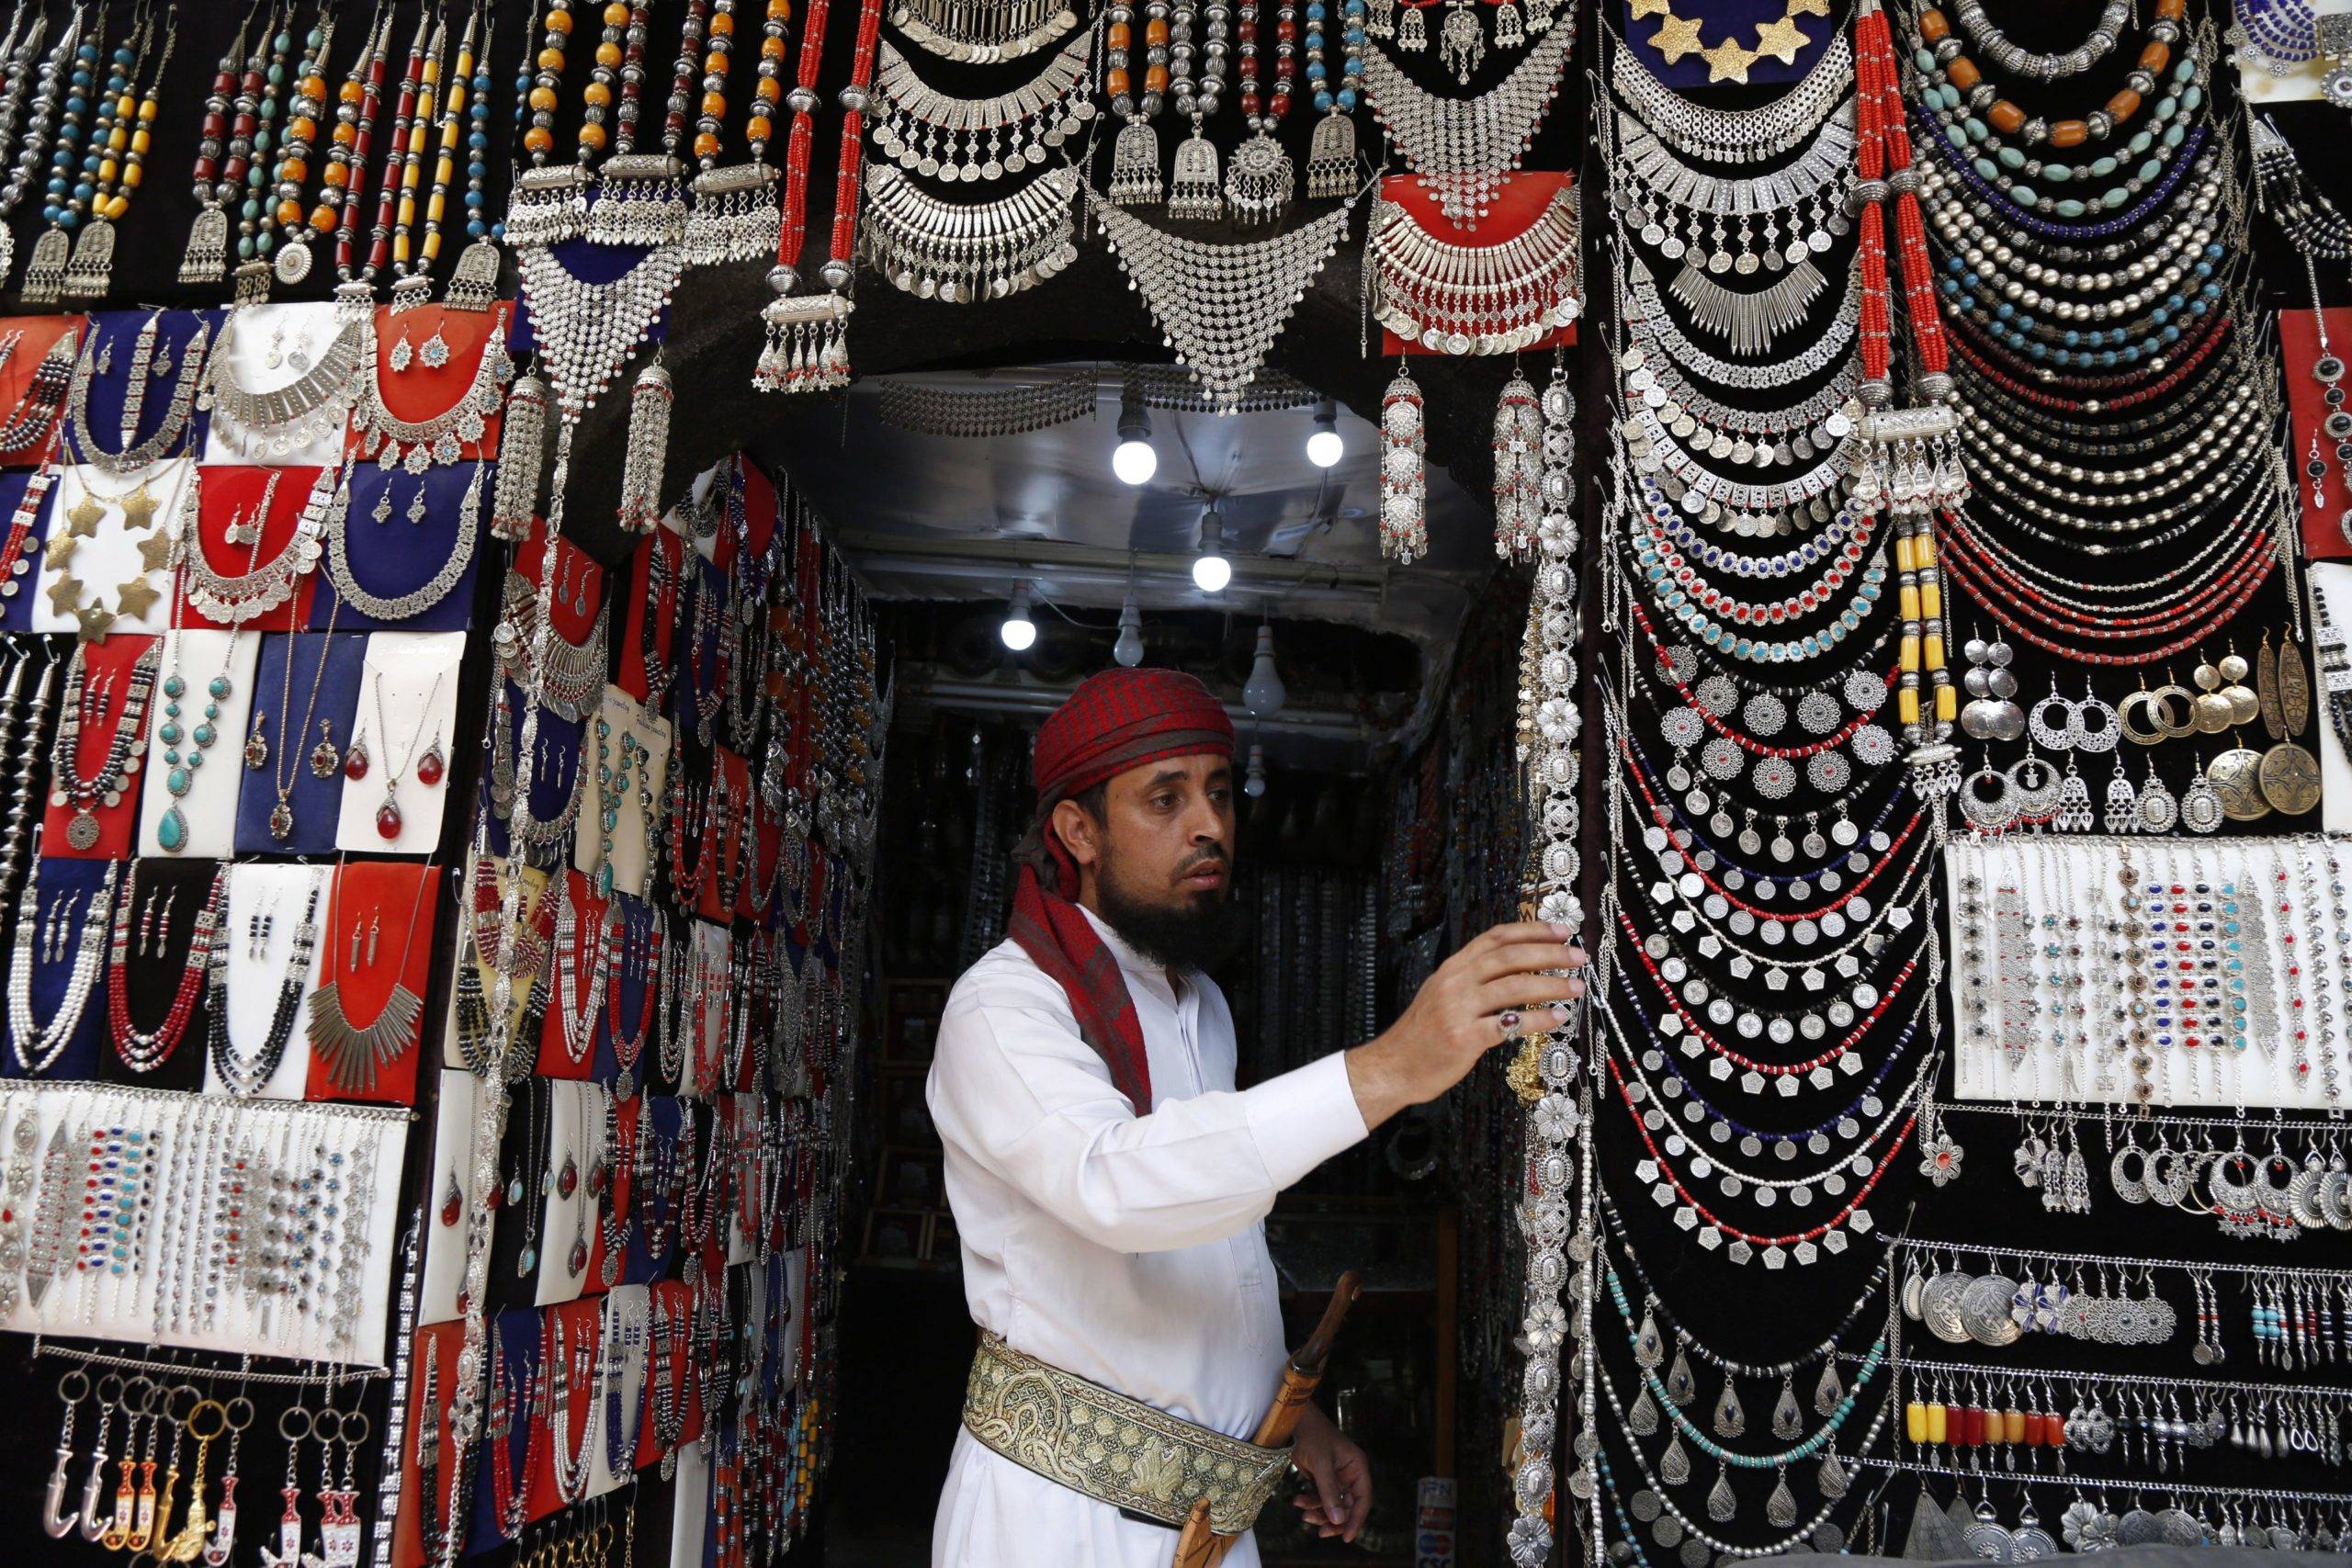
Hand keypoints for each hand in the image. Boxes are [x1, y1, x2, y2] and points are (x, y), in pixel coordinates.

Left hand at [1289, 1402, 1371, 1543]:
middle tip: (1321, 1532)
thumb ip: (1329, 1492)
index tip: (1346, 1537)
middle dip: (1334, 1519)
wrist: (1295, 1421)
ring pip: (1332, 1505)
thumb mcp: (1321, 1464)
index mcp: (1357, 1468)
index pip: (1363, 1500)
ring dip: (1318, 1512)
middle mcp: (1349, 1474)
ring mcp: (1336, 1477)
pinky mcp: (1322, 1478)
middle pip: (1347, 1506)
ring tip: (1304, 1515)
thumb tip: (1338, 1520)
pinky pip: (1319, 1497)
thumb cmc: (1313, 1436)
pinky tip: (1297, 1501)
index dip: (1356, 1520)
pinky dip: (1309, 1502)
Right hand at [1343, 921, 1585, 1129]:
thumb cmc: (1422, 1034)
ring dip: (1551, 985)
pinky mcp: (1465, 1037)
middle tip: (1578, 957)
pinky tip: (1558, 1017)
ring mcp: (1459, 1009)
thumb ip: (1472, 979)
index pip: (1495, 937)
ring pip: (1514, 986)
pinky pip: (1510, 1024)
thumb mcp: (1442, 994)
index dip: (1531, 930)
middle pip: (1509, 957)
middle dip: (1549, 954)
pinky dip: (1538, 1019)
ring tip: (1577, 987)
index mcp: (1453, 968)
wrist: (1394, 1067)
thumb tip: (1515, 967)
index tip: (1561, 930)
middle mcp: (1455, 982)